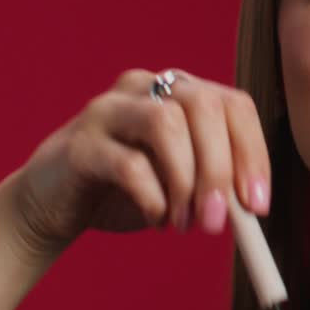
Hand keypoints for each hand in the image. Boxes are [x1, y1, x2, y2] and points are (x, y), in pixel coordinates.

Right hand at [9, 68, 271, 258]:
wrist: (53, 204)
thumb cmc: (127, 190)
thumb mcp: (182, 184)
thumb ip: (217, 186)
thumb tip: (253, 207)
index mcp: (179, 91)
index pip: (233, 104)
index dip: (252, 153)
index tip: (257, 205)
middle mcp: (146, 87)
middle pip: (202, 105)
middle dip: (219, 168)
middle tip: (220, 221)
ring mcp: (108, 109)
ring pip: (165, 123)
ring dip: (184, 181)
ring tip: (184, 222)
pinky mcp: (78, 142)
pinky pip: (127, 163)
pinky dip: (151, 198)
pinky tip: (154, 219)